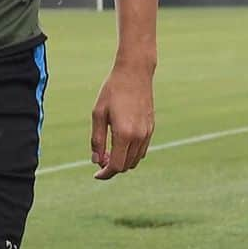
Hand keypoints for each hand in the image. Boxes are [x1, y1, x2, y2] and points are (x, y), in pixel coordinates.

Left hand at [90, 64, 154, 180]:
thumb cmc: (112, 91)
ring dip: (122, 161)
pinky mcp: (151, 128)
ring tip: (107, 151)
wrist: (135, 73)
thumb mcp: (98, 114)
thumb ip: (96, 139)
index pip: (116, 165)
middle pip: (126, 165)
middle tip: (99, 159)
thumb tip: (96, 161)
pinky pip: (142, 150)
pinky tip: (119, 144)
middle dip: (112, 167)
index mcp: (124, 134)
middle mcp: (139, 137)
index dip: (105, 173)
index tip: (96, 175)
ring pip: (135, 160)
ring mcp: (147, 133)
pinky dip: (131, 153)